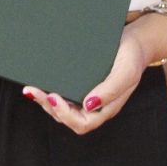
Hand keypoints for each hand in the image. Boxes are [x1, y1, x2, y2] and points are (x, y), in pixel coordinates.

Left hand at [22, 22, 149, 133]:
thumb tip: (89, 105)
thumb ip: (110, 90)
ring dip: (46, 102)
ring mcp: (88, 96)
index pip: (83, 123)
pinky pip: (65, 95)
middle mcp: (95, 106)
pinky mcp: (82, 85)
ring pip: (63, 108)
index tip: (53, 97)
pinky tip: (41, 84)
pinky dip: (51, 92)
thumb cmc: (132, 58)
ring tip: (32, 89)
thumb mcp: (125, 72)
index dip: (65, 114)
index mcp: (106, 108)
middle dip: (49, 107)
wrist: (134, 41)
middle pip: (68, 117)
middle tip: (33, 90)